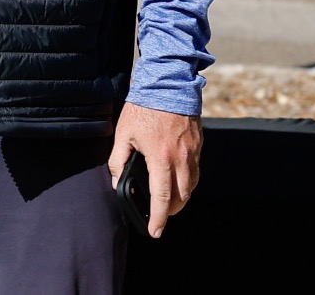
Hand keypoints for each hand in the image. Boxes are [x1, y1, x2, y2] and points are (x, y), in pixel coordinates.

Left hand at [109, 102, 201, 238]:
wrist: (168, 82)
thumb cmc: (144, 106)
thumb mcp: (123, 132)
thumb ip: (118, 159)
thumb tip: (116, 180)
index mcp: (160, 157)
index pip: (162, 197)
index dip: (159, 218)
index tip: (155, 232)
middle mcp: (181, 158)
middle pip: (182, 196)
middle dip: (172, 211)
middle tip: (161, 216)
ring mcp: (193, 151)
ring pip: (192, 185)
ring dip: (182, 197)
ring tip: (169, 200)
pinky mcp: (199, 143)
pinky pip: (197, 169)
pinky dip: (188, 180)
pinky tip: (178, 178)